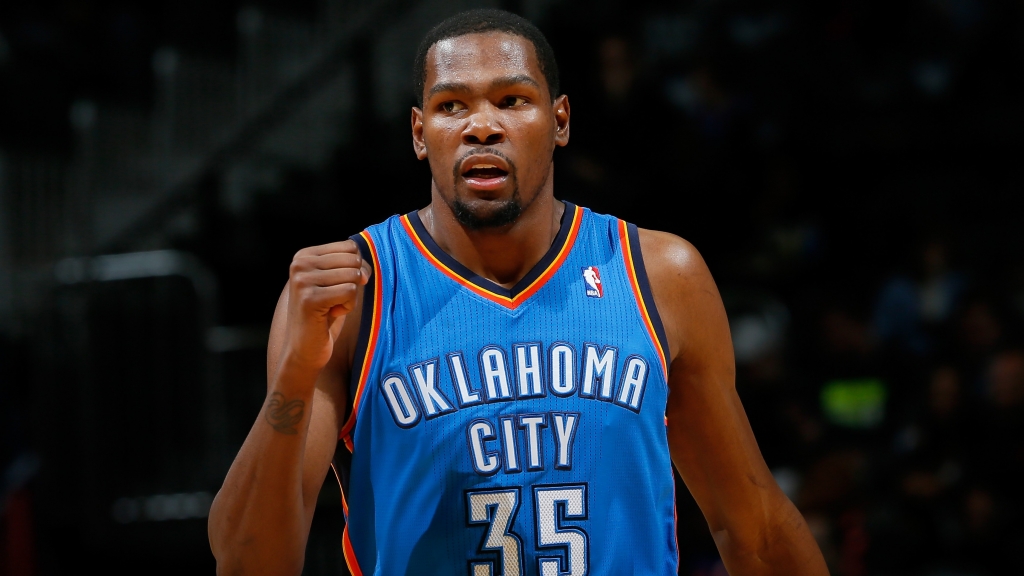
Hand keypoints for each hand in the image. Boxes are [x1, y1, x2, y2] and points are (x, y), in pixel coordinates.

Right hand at [280, 240, 369, 376]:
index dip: (357, 268)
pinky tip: (330, 315)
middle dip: (353, 283)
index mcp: (304, 255)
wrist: (305, 348)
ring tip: (331, 307)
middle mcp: (300, 264)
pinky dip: (347, 306)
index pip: (350, 247)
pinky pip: (350, 292)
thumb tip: (366, 264)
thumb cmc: (324, 314)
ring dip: (350, 297)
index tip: (339, 287)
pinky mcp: (310, 298)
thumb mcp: (334, 282)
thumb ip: (349, 264)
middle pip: (353, 260)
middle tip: (335, 300)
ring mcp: (302, 280)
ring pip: (353, 276)